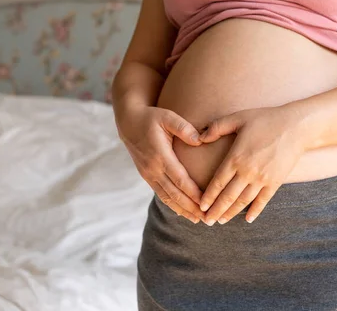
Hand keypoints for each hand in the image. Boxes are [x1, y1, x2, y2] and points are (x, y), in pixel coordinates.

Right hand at [116, 104, 205, 223]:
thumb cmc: (152, 118)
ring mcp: (149, 174)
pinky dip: (173, 204)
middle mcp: (153, 168)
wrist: (129, 123)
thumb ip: (184, 128)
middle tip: (207, 218)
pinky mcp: (147, 176)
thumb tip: (200, 140)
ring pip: (167, 197)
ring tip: (198, 220)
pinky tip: (183, 212)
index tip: (207, 203)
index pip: (180, 179)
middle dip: (191, 207)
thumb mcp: (167, 117)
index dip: (193, 193)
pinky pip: (161, 194)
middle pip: (175, 193)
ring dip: (183, 210)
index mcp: (160, 155)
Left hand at [197, 106, 305, 224]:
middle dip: (216, 211)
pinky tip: (248, 219)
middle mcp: (247, 172)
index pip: (217, 183)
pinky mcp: (276, 182)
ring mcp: (262, 179)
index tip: (200, 207)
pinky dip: (255, 211)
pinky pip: (263, 201)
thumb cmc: (266, 119)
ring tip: (222, 221)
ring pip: (243, 201)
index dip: (208, 197)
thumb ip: (216, 127)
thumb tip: (199, 137)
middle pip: (228, 197)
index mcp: (236, 158)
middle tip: (207, 221)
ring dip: (231, 213)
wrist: (296, 126)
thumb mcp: (238, 118)